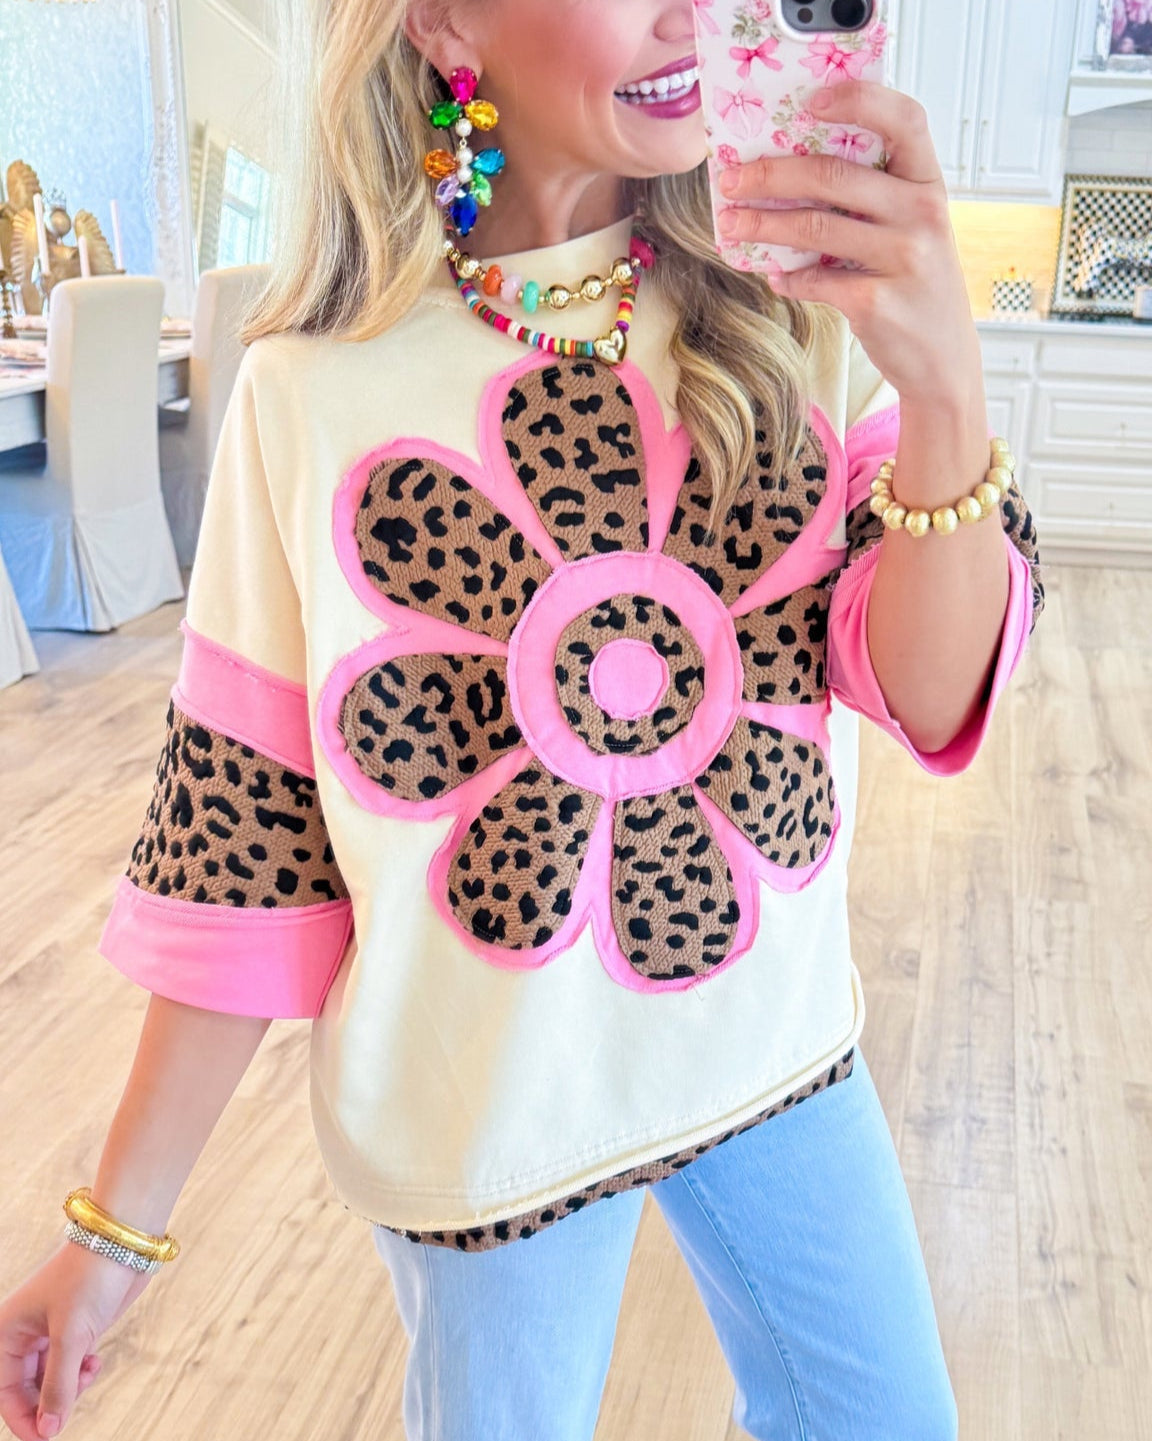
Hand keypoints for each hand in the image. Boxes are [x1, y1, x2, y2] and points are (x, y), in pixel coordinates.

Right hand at [0, 1240, 152, 1438]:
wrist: (124, 1242)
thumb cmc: (90, 1277)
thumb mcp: (71, 1335)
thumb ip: (59, 1386)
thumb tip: (49, 1431)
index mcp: (7, 1332)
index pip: (6, 1393)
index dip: (24, 1420)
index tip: (47, 1439)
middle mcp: (24, 1335)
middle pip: (26, 1391)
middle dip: (48, 1405)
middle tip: (69, 1414)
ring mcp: (50, 1333)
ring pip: (50, 1382)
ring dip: (69, 1388)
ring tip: (89, 1372)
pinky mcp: (76, 1330)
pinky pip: (71, 1368)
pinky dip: (82, 1374)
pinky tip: (95, 1362)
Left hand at [716, 79, 982, 404]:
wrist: (943, 360)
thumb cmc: (917, 286)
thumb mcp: (912, 231)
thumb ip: (872, 200)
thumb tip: (789, 177)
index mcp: (929, 184)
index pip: (905, 120)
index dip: (858, 100)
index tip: (809, 103)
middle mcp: (922, 214)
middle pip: (833, 175)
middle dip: (771, 174)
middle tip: (731, 180)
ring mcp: (903, 258)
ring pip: (813, 227)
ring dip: (762, 225)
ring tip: (731, 225)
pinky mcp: (876, 302)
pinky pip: (814, 280)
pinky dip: (787, 278)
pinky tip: (775, 277)